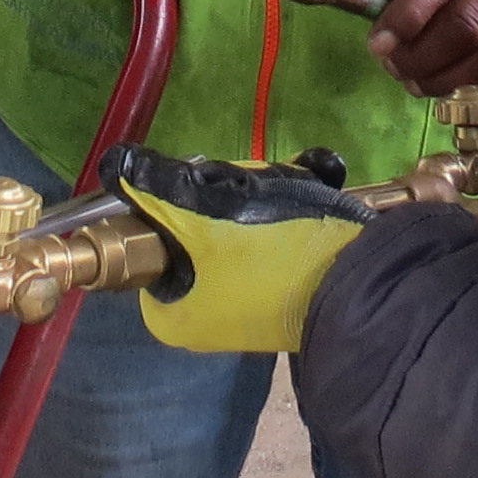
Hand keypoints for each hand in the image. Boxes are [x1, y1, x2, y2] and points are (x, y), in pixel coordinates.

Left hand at [108, 146, 370, 353]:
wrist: (364, 275)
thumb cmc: (273, 252)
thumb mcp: (203, 212)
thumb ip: (155, 186)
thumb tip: (113, 162)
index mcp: (176, 314)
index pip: (151, 246)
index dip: (168, 209)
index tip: (197, 190)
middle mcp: (207, 315)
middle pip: (195, 229)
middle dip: (229, 193)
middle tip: (251, 188)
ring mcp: (251, 300)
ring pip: (238, 223)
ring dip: (263, 192)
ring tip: (287, 190)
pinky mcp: (290, 282)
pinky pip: (275, 231)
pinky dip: (292, 204)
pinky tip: (313, 185)